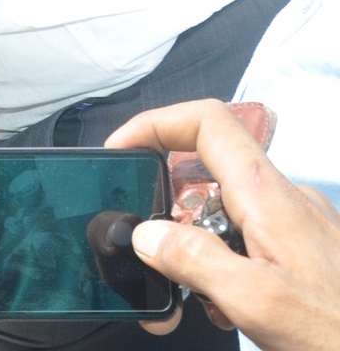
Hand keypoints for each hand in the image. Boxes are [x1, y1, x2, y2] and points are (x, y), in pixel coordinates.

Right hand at [105, 99, 339, 349]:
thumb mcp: (256, 301)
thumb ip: (194, 260)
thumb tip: (148, 234)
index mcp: (270, 197)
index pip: (208, 122)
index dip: (156, 124)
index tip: (122, 151)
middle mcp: (286, 200)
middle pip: (206, 176)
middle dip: (166, 214)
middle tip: (146, 258)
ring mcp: (300, 226)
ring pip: (226, 216)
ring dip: (195, 252)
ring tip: (188, 303)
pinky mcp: (308, 252)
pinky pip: (250, 241)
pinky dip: (224, 266)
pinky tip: (225, 308)